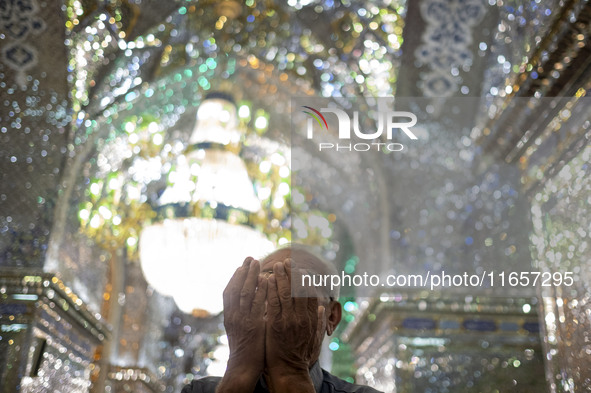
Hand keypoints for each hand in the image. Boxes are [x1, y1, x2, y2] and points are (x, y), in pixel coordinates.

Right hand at [218, 257, 266, 391]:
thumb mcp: (241, 327)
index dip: (235, 277)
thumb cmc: (246, 347)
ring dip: (250, 276)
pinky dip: (260, 290)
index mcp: (229, 315)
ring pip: (244, 293)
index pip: (229, 291)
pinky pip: (256, 304)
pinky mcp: (253, 325)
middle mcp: (233, 316)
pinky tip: (265, 279)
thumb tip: (252, 298)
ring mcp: (242, 320)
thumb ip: (244, 313)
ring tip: (256, 263)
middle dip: (243, 272)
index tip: (242, 264)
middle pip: (235, 288)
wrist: (244, 367)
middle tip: (250, 258)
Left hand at [265, 260, 325, 391]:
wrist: (288, 370)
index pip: (310, 294)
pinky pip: (272, 303)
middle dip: (292, 274)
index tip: (302, 269)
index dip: (305, 280)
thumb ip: (319, 322)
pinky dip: (270, 290)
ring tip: (276, 265)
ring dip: (281, 277)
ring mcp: (288, 320)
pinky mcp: (274, 325)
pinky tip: (267, 279)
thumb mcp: (315, 338)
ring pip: (285, 293)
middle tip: (287, 261)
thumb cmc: (300, 354)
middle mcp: (301, 317)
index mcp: (311, 319)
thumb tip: (325, 308)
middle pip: (297, 290)